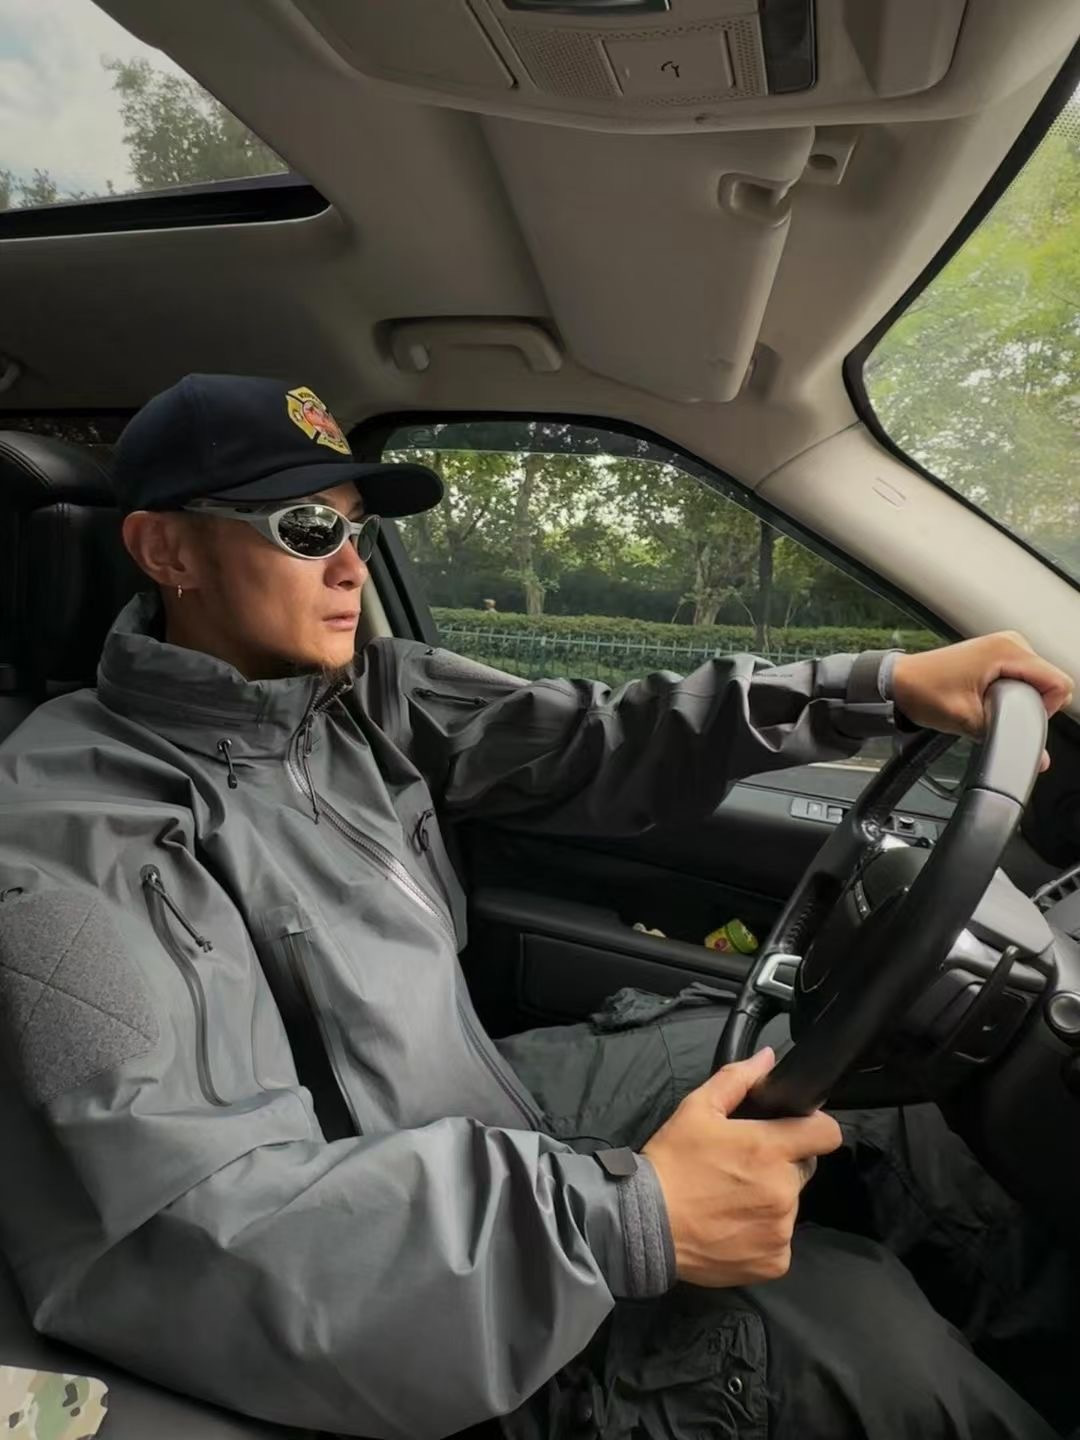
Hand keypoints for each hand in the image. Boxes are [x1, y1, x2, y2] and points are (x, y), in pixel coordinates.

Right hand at [642, 1048, 840, 1287]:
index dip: (814, 1128)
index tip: (796, 1131)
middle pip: (803, 1169)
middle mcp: (784, 1190)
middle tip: (744, 1167)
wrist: (645, 1224)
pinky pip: (779, 1241)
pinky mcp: (774, 1262)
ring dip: (770, 1199)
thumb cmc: (672, 1162)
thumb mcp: (697, 1110)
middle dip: (782, 1164)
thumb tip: (769, 1057)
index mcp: (770, 1148)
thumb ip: (737, 1080)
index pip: (826, 1134)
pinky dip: (762, 1234)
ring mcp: (781, 1229)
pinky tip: (732, 1228)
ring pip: (789, 1205)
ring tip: (731, 1200)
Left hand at [892, 632, 1072, 771]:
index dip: (1046, 710)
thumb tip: (1037, 758)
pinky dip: (1011, 695)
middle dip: (1030, 708)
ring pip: (1037, 683)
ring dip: (1019, 702)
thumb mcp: (967, 721)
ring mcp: (1005, 647)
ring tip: (985, 705)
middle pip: (1049, 684)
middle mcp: (1011, 643)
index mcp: (1008, 650)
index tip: (1019, 720)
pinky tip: (986, 700)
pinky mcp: (998, 655)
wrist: (898, 682)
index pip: (1059, 684)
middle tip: (995, 714)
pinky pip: (1022, 679)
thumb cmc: (923, 692)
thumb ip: (1005, 737)